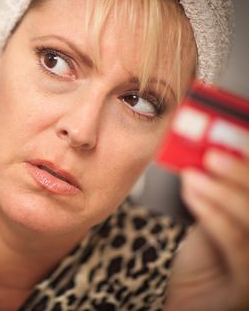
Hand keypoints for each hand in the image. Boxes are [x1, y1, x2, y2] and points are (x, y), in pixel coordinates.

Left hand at [165, 147, 248, 310]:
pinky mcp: (248, 288)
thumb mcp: (215, 219)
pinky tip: (190, 192)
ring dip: (223, 191)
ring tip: (193, 173)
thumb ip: (220, 192)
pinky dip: (212, 213)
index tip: (234, 137)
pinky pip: (236, 244)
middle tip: (213, 154)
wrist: (187, 303)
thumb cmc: (204, 263)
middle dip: (243, 173)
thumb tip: (211, 150)